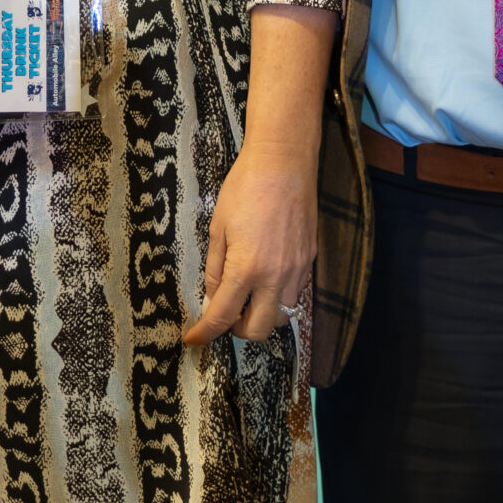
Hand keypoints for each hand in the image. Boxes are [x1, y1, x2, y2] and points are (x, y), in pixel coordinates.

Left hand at [182, 140, 317, 345]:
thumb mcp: (218, 227)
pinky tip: (266, 277)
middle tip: (225, 313)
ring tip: (247, 295)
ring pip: (281, 316)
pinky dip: (278, 296)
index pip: (222, 316)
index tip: (193, 339)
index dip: (205, 333)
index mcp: (247, 269)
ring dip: (261, 314)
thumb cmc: (245, 189)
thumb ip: (215, 267)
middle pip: (258, 330)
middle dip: (238, 330)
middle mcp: (275, 277)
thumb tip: (212, 295)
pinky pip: (294, 293)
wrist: (284, 163)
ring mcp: (297, 271)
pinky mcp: (309, 260)